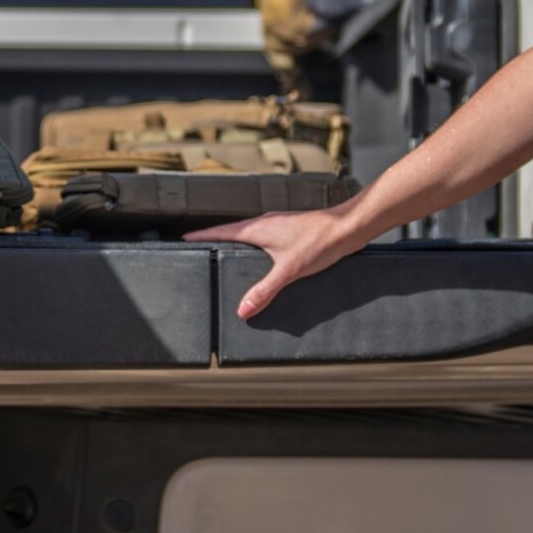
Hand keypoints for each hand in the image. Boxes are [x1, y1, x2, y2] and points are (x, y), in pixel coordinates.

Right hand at [185, 204, 363, 320]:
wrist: (348, 228)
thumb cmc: (320, 242)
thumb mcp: (288, 271)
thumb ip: (264, 291)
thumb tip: (243, 309)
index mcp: (257, 228)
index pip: (220, 231)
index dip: (201, 235)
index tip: (184, 238)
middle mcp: (264, 223)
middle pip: (231, 230)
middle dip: (214, 239)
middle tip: (200, 247)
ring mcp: (277, 224)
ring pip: (248, 233)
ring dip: (234, 240)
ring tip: (225, 253)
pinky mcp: (289, 229)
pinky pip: (262, 235)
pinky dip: (253, 244)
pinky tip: (261, 256)